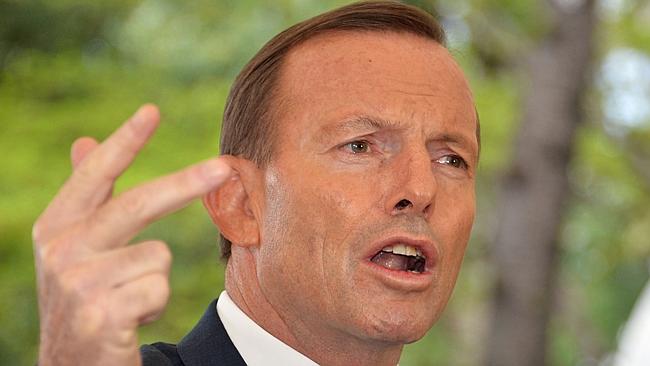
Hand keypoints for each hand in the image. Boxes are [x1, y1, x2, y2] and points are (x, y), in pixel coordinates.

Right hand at [32, 105, 231, 365]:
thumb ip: (87, 199)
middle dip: (188, 183)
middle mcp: (61, 250)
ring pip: (158, 256)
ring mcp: (77, 283)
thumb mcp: (77, 247)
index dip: (125, 141)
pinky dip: (154, 305)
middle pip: (138, 203)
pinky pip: (159, 290)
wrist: (73, 363)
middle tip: (227, 166)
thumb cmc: (86, 296)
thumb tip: (84, 140)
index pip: (95, 175)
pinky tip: (129, 319)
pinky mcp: (100, 314)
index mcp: (56, 226)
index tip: (153, 111)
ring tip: (129, 299)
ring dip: (154, 280)